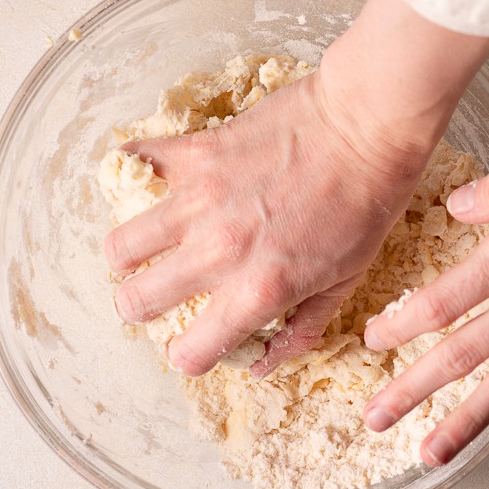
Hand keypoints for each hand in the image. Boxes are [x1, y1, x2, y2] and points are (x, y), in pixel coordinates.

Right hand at [104, 69, 426, 375]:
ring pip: (120, 245)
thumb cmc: (366, 205)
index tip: (196, 341)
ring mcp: (200, 200)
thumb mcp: (346, 281)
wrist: (367, 124)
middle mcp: (219, 251)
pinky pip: (135, 163)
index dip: (188, 354)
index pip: (188, 352)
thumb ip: (301, 329)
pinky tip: (152, 183)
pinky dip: (132, 173)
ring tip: (150, 247)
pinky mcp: (194, 153)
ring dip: (130, 255)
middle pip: (134, 302)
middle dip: (142, 308)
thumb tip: (262, 365)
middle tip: (160, 295)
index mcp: (259, 291)